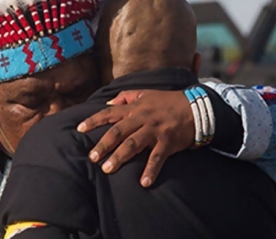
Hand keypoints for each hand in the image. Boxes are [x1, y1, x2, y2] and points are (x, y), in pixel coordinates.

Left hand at [77, 90, 194, 187]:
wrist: (196, 107)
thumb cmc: (167, 101)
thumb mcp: (145, 93)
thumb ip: (125, 97)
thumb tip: (108, 102)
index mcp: (135, 108)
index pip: (110, 113)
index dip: (94, 120)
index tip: (79, 129)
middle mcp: (142, 118)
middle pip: (118, 132)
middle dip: (103, 145)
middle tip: (92, 158)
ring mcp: (155, 131)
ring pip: (133, 144)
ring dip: (120, 157)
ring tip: (107, 169)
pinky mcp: (167, 142)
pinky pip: (157, 157)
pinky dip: (150, 170)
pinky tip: (143, 182)